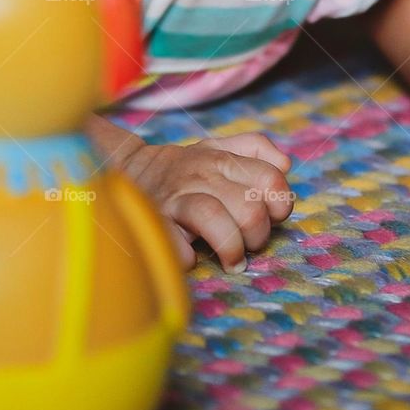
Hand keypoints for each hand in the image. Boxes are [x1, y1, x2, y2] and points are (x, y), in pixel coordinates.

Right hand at [121, 133, 293, 272]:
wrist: (124, 170)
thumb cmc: (183, 169)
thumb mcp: (217, 147)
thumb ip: (254, 148)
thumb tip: (285, 164)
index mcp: (222, 158)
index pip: (270, 179)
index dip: (280, 204)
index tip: (271, 218)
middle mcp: (201, 175)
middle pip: (249, 208)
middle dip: (257, 237)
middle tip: (248, 246)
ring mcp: (175, 198)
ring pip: (214, 218)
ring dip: (230, 249)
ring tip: (232, 262)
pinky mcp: (152, 221)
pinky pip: (174, 242)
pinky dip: (187, 256)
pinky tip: (193, 257)